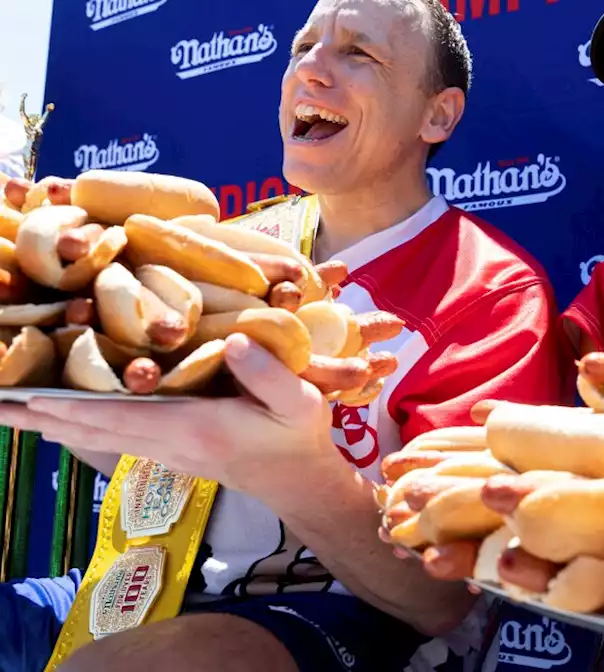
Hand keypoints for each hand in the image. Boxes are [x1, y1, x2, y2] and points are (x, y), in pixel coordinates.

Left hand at [0, 333, 335, 502]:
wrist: (299, 481)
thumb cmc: (299, 436)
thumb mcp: (299, 402)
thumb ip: (268, 375)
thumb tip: (236, 339)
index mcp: (194, 426)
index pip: (123, 416)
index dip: (75, 406)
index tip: (30, 398)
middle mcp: (170, 442)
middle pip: (93, 430)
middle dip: (43, 417)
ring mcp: (166, 450)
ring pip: (95, 436)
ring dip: (50, 423)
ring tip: (8, 412)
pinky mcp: (169, 449)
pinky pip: (110, 437)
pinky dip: (77, 427)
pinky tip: (57, 420)